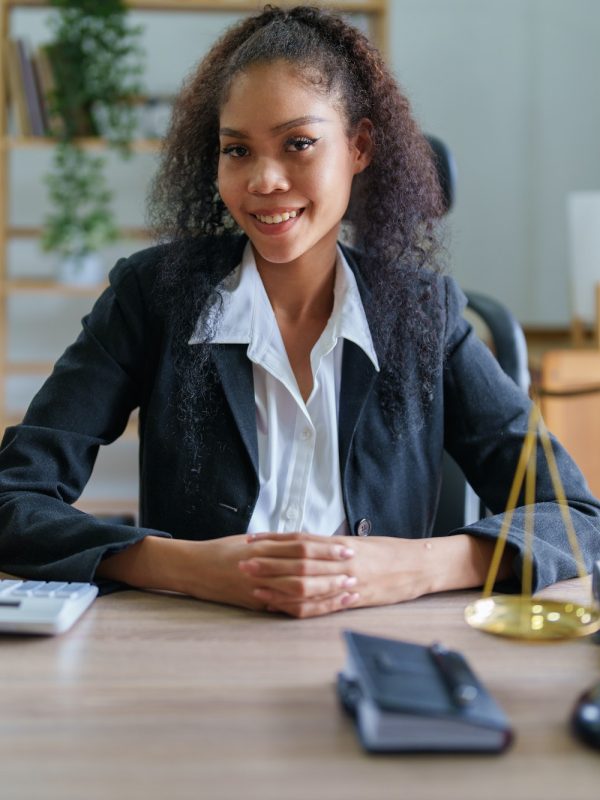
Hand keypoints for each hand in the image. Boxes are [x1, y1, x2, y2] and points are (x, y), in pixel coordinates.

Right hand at [183, 533, 356, 612]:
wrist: (193, 568)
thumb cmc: (222, 552)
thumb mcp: (250, 541)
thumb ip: (276, 543)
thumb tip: (306, 544)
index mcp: (263, 546)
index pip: (300, 545)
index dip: (325, 548)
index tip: (346, 548)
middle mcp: (261, 566)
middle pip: (302, 568)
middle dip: (330, 570)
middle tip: (354, 571)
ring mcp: (258, 586)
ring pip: (297, 589)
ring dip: (324, 590)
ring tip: (347, 591)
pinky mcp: (254, 604)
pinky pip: (284, 607)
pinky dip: (306, 608)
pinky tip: (323, 608)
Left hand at [238, 533, 431, 617]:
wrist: (417, 565)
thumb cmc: (386, 552)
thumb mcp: (357, 543)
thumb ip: (328, 545)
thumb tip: (298, 544)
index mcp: (340, 544)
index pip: (300, 540)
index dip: (274, 540)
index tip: (251, 540)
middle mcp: (341, 562)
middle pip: (298, 562)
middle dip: (269, 564)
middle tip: (243, 563)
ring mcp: (347, 583)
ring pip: (307, 585)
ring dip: (278, 587)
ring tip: (253, 586)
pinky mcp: (353, 601)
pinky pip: (321, 606)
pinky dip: (299, 607)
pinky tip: (280, 607)